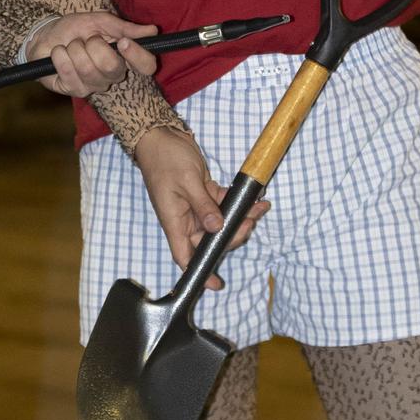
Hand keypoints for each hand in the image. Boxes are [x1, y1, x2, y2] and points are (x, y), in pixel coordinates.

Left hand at [30, 12, 158, 97]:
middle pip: (113, 68)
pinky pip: (69, 72)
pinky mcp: (74, 90)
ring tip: (70, 46)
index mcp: (124, 58)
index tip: (122, 42)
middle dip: (94, 46)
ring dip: (74, 49)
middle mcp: (113, 75)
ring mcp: (93, 86)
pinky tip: (59, 53)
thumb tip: (152, 31)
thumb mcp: (99, 21)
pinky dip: (60, 56)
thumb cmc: (75, 29)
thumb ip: (123, 28)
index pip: (146, 66)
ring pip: (88, 69)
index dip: (137, 56)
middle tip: (86, 39)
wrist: (46, 36)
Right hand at [133, 125, 268, 278]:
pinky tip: (252, 197)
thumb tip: (217, 227)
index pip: (184, 256)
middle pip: (210, 240)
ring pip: (221, 222)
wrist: (160, 135)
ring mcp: (194, 207)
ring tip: (259, 207)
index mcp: (174, 221)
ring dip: (241, 217)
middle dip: (233, 235)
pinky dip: (237, 202)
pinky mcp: (203, 194)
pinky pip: (222, 204)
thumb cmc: (165, 158)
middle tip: (251, 221)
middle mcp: (184, 219)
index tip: (216, 284)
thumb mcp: (187, 181)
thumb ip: (203, 205)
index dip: (199, 272)